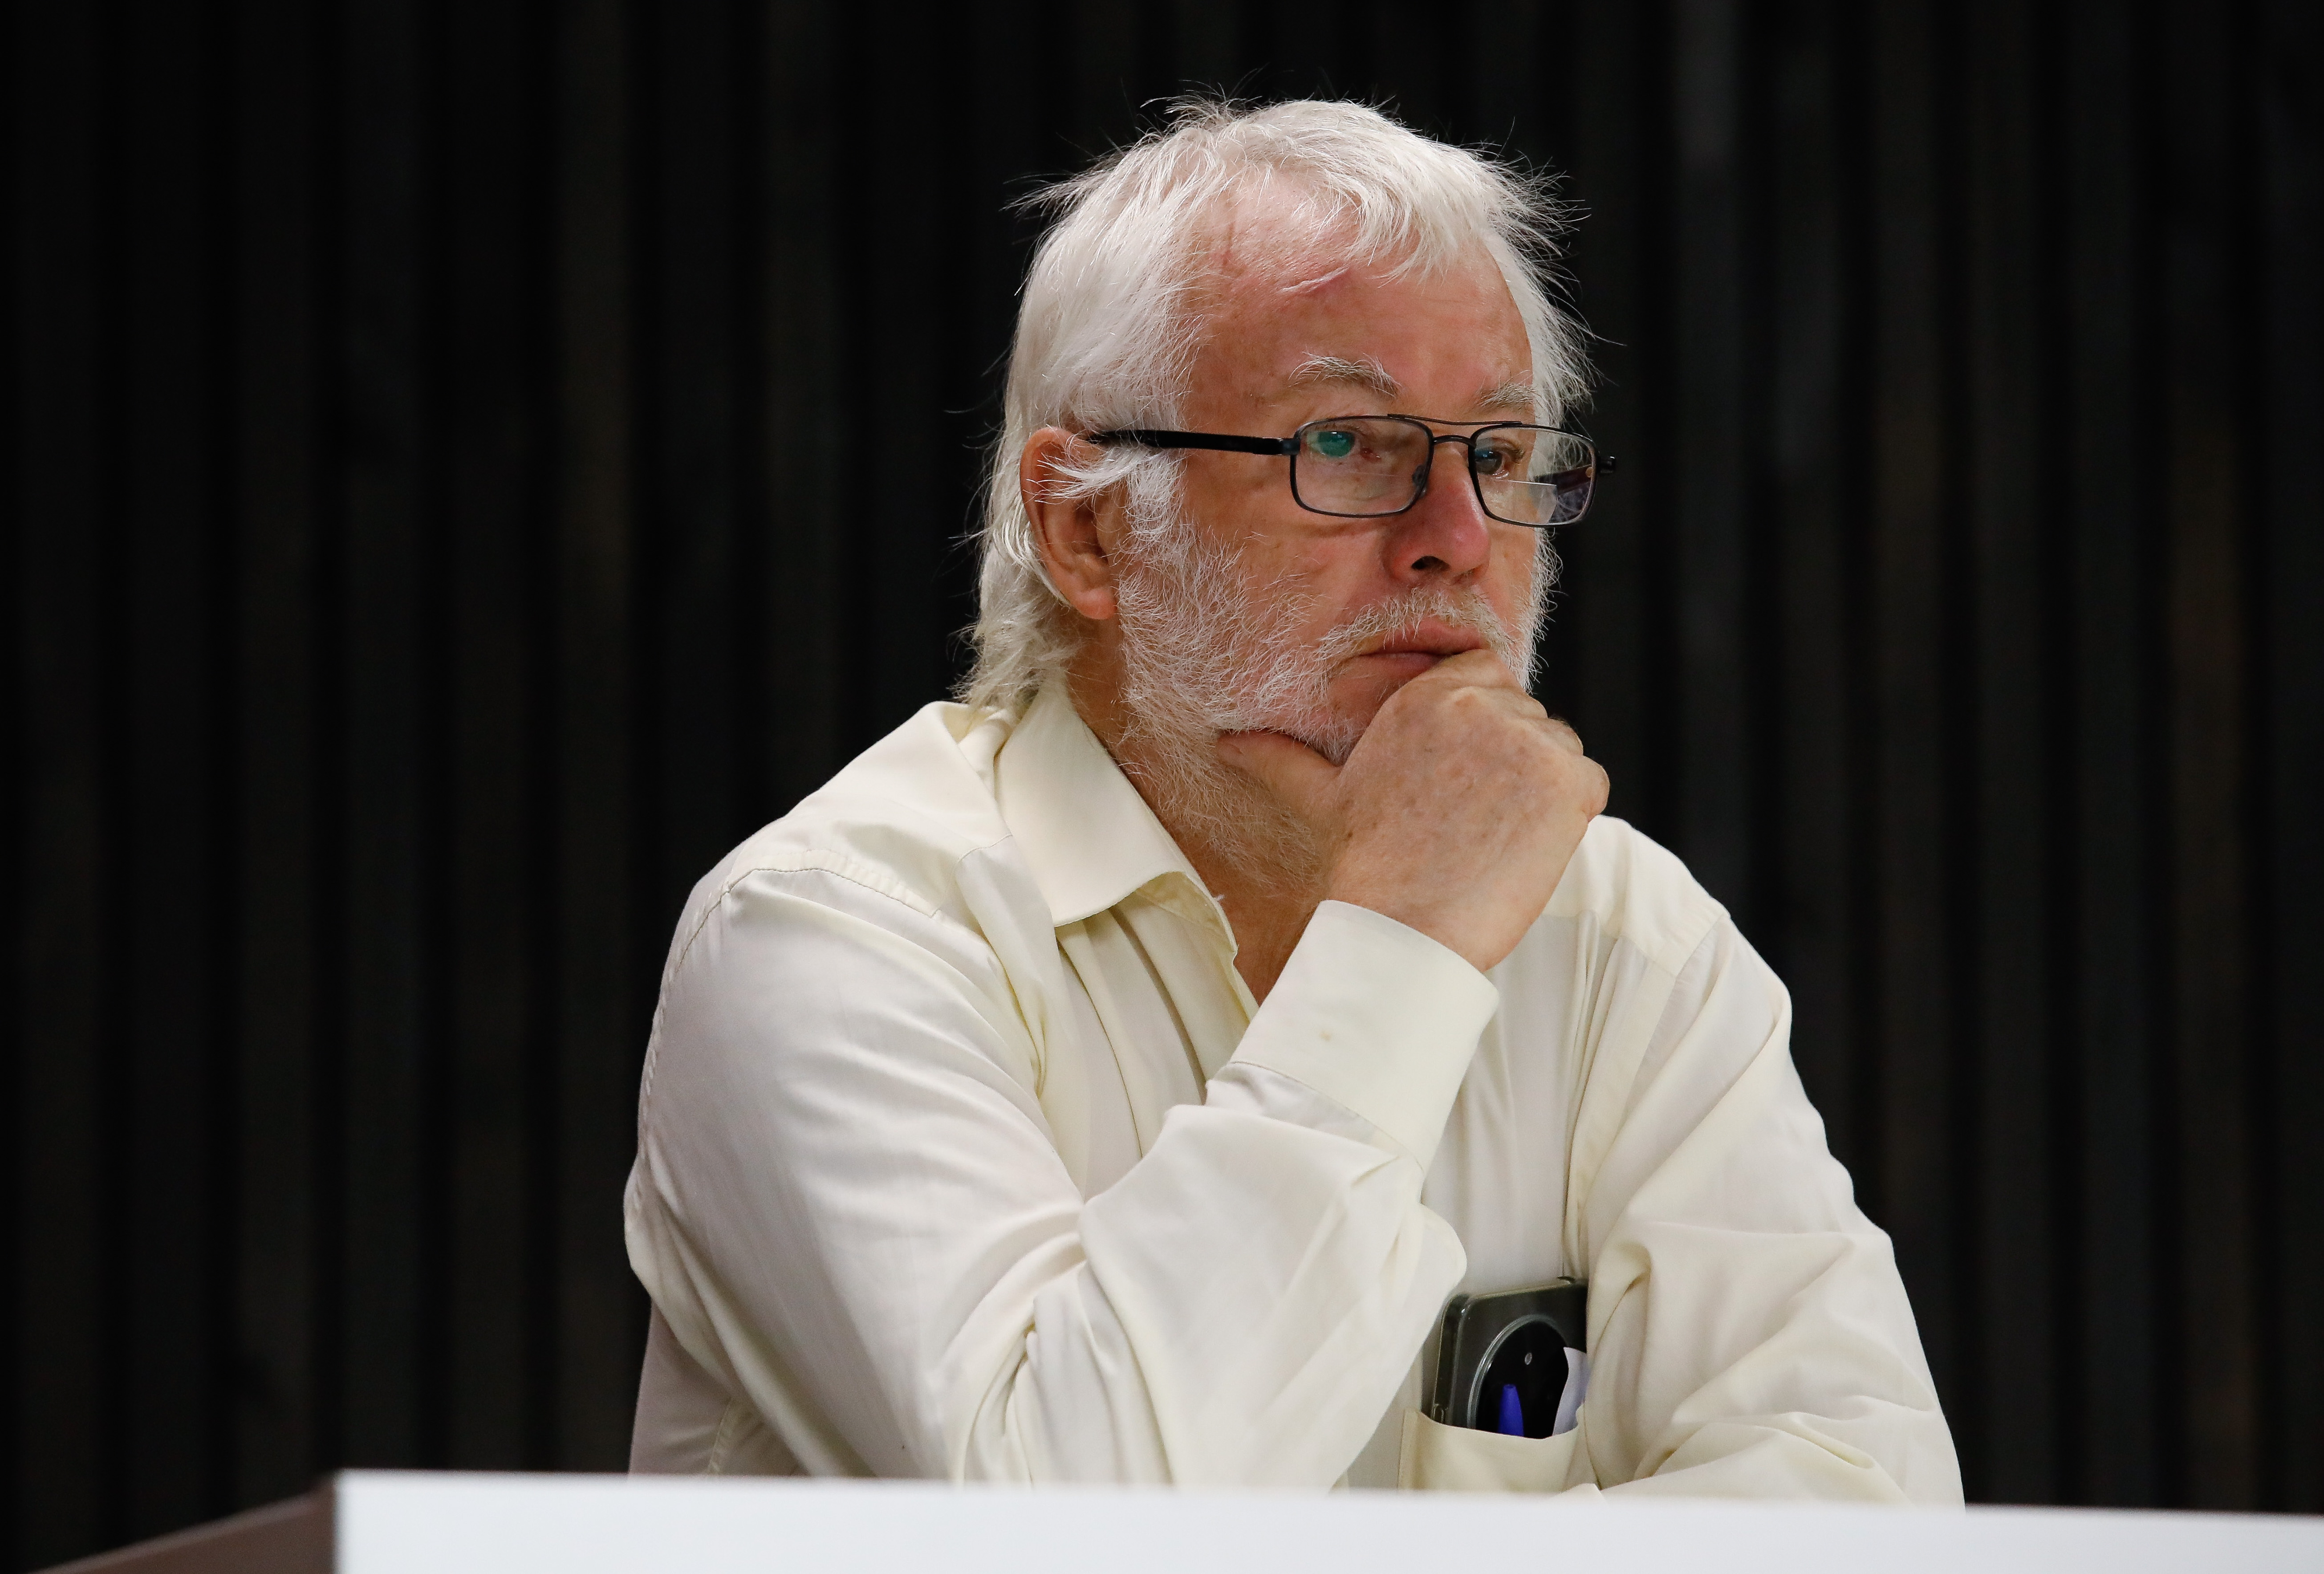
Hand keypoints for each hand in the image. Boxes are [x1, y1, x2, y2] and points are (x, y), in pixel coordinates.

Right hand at [1216, 650, 1608, 973]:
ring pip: (1560, 747)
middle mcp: (1478, 703)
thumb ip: (1280, 759)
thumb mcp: (1321, 799)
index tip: (1467, 773)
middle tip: (1475, 820)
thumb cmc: (1363, 868)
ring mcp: (1529, 738)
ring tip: (1493, 836)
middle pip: (1527, 714)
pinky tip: (1524, 847)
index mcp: (1424, 695)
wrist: (1404, 931)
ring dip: (1541, 789)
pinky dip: (1570, 817)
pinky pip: (1589, 782)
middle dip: (1513, 761)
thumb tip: (1225, 743)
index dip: (1484, 721)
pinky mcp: (1570, 779)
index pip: (1486, 671)